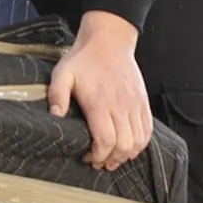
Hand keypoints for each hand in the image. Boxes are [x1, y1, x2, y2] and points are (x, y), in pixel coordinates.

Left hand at [48, 10, 152, 171]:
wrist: (109, 40)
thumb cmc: (84, 58)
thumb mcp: (63, 73)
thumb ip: (57, 96)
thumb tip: (55, 117)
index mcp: (100, 102)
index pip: (106, 140)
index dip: (98, 155)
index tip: (88, 157)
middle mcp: (121, 105)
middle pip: (123, 145)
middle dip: (111, 159)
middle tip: (99, 162)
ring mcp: (134, 104)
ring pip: (138, 141)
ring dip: (126, 154)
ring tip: (113, 158)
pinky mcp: (143, 101)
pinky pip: (147, 129)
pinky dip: (140, 143)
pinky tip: (129, 147)